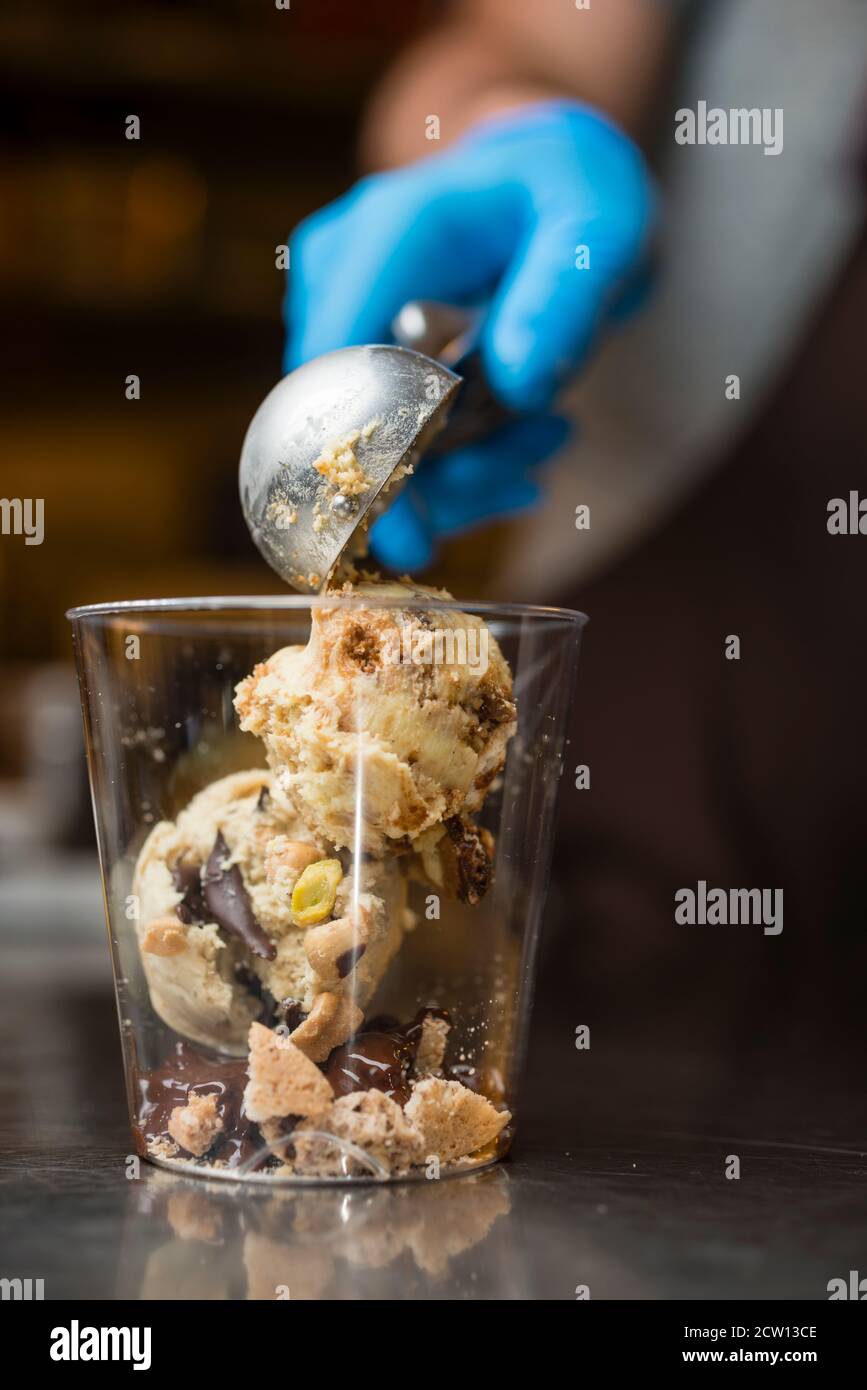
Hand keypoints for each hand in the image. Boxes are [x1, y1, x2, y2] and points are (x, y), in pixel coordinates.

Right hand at [285, 101, 653, 569]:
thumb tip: (520, 382)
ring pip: (369, 450)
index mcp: (385, 238)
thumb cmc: (571, 194)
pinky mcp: (354, 355)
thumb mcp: (600, 228)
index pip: (335, 374)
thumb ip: (565, 296)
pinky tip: (519, 442)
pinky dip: (456, 463)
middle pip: (346, 429)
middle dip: (439, 482)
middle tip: (535, 463)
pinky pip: (388, 443)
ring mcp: (338, 317)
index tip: (411, 545)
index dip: (363, 469)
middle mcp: (339, 278)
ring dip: (461, 474)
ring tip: (546, 435)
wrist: (546, 180)